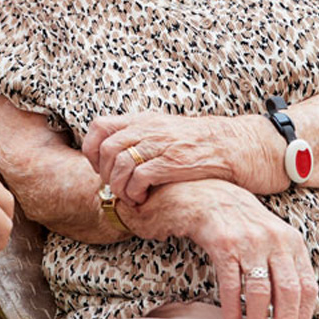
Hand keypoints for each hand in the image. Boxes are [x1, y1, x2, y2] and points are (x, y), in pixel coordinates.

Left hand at [82, 112, 248, 204]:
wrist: (227, 145)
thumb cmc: (191, 142)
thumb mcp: (159, 128)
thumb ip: (136, 134)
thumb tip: (109, 150)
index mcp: (140, 120)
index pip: (99, 126)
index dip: (91, 148)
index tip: (97, 166)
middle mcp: (146, 129)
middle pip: (106, 148)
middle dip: (103, 172)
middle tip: (111, 186)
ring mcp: (158, 145)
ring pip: (120, 164)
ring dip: (117, 185)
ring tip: (126, 196)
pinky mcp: (171, 163)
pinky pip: (140, 177)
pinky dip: (134, 191)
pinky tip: (141, 198)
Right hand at [128, 179, 316, 318]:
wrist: (204, 193)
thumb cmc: (239, 219)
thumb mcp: (271, 234)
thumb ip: (284, 263)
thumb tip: (292, 309)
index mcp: (291, 240)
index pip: (307, 288)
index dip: (302, 317)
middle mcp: (272, 239)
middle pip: (287, 293)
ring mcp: (247, 240)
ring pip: (260, 292)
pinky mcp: (222, 243)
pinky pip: (231, 284)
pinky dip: (233, 309)